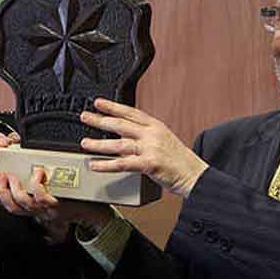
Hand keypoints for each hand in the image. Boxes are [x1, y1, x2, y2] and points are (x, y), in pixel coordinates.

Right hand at [0, 167, 113, 241]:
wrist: (95, 215)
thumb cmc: (77, 203)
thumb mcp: (55, 200)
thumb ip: (43, 190)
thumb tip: (32, 170)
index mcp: (37, 210)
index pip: (11, 206)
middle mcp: (39, 212)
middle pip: (12, 206)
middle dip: (2, 191)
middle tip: (2, 176)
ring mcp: (47, 210)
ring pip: (23, 201)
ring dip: (16, 187)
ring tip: (17, 174)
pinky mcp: (57, 206)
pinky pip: (41, 196)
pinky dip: (36, 183)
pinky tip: (39, 173)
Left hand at [80, 98, 208, 197]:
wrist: (195, 175)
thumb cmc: (179, 160)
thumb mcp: (163, 140)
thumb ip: (145, 135)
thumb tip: (123, 134)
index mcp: (156, 126)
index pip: (130, 112)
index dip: (113, 106)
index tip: (98, 103)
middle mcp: (152, 134)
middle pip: (121, 124)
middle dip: (100, 120)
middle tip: (85, 117)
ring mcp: (151, 149)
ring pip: (119, 144)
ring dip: (99, 144)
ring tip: (85, 143)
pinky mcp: (150, 164)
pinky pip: (123, 164)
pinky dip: (106, 164)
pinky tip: (95, 165)